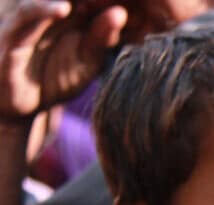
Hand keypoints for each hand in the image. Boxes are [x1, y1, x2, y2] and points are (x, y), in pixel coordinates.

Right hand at [0, 0, 126, 119]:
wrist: (23, 104)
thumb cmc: (57, 77)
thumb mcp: (88, 59)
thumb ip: (102, 37)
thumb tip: (121, 13)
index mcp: (73, 11)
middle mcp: (51, 8)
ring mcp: (29, 16)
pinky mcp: (11, 31)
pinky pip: (26, 15)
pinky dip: (42, 9)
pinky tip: (62, 9)